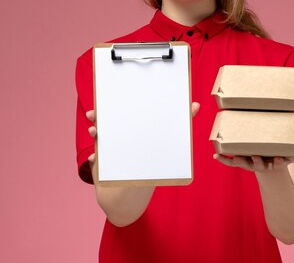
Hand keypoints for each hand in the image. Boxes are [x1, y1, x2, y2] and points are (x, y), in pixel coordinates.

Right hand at [85, 102, 200, 165]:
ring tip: (94, 131)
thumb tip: (197, 104)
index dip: (117, 104)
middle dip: (100, 115)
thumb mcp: (170, 145)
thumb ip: (183, 122)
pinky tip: (94, 156)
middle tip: (94, 113)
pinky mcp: (102, 163)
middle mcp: (120, 138)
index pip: (126, 112)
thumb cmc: (155, 169)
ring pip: (99, 135)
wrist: (131, 200)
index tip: (113, 96)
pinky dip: (94, 155)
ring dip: (95, 131)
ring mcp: (109, 150)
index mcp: (135, 131)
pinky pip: (95, 155)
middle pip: (108, 121)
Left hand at [213, 145, 293, 172]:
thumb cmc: (279, 158)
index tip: (280, 160)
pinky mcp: (241, 162)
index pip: (277, 163)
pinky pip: (231, 162)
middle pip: (258, 164)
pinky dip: (224, 160)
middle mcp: (261, 165)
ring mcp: (250, 164)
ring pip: (243, 163)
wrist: (268, 170)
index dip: (279, 162)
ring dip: (237, 160)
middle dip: (257, 161)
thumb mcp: (290, 156)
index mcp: (273, 163)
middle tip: (255, 156)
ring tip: (231, 156)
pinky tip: (215, 156)